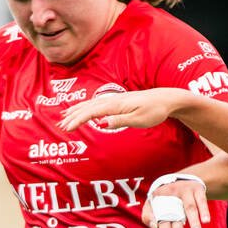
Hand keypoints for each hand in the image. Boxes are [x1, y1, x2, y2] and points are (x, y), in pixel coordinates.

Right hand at [60, 88, 183, 132]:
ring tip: (64, 119)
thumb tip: (101, 123)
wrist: (166, 99)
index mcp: (116, 104)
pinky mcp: (118, 102)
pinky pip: (97, 105)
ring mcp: (115, 100)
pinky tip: (83, 113)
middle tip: (61, 127)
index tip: (67, 129)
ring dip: (77, 111)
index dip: (77, 120)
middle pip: (87, 107)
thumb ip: (119, 121)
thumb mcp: (138, 119)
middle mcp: (113, 100)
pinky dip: (86, 108)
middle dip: (73, 116)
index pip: (91, 112)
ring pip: (91, 105)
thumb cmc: (154, 111)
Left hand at [142, 177, 207, 227]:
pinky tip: (205, 220)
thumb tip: (154, 227)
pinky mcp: (197, 189)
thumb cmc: (165, 197)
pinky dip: (204, 210)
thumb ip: (148, 216)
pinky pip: (201, 200)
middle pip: (175, 216)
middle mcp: (172, 195)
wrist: (181, 178)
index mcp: (159, 200)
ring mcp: (185, 192)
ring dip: (193, 221)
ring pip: (189, 207)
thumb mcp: (152, 203)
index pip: (161, 218)